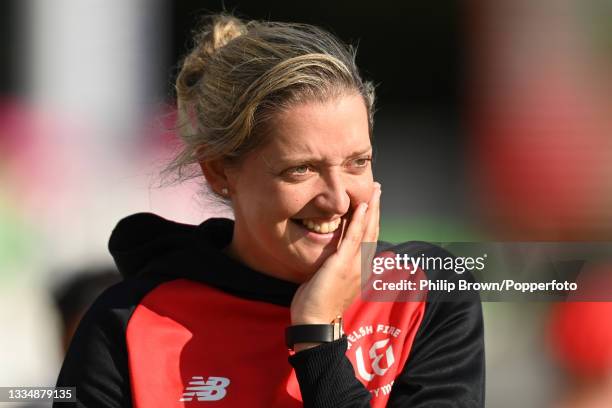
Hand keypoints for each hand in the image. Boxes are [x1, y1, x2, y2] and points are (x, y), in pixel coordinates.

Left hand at [290, 182, 380, 328]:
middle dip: (375, 209)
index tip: (372, 204)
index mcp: (360, 271)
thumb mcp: (329, 283)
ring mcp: (355, 265)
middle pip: (372, 231)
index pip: (368, 240)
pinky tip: (362, 206)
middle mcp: (362, 266)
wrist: (315, 323)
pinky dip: (359, 221)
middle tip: (378, 190)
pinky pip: (354, 238)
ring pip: (367, 231)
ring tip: (375, 191)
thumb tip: (329, 258)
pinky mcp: (343, 264)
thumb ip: (333, 268)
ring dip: (371, 209)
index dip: (372, 220)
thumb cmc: (317, 307)